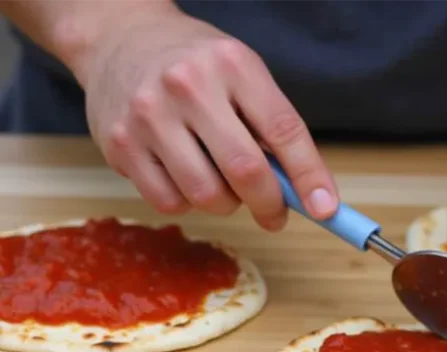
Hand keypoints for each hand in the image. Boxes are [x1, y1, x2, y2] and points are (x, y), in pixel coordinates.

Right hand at [74, 8, 338, 230]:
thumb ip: (269, 126)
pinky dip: (187, 202)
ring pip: (205, 195)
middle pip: (244, 169)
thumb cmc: (194, 65)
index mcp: (232, 64)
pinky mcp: (120, 144)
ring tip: (222, 183)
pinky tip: (185, 176)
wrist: (121, 41)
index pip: (282, 129)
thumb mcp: (240, 74)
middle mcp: (187, 86)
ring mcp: (148, 116)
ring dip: (225, 204)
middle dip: (269, 204)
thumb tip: (302, 192)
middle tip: (275, 214)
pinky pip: (168, 201)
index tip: (326, 209)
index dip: (309, 175)